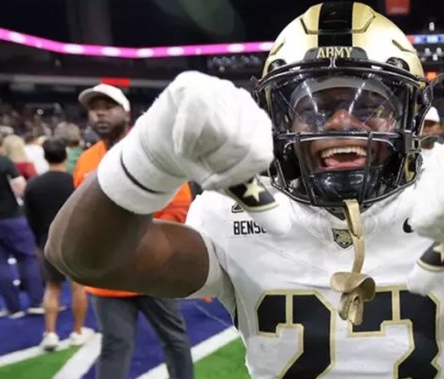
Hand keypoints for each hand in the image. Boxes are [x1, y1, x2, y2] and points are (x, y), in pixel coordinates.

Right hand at [135, 71, 273, 191]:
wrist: (162, 143)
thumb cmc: (200, 158)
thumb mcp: (228, 180)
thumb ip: (254, 198)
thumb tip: (281, 228)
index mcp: (258, 124)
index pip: (260, 154)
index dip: (236, 175)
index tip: (215, 183)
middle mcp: (244, 102)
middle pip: (241, 143)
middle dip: (216, 165)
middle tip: (200, 166)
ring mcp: (220, 89)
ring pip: (220, 132)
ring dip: (200, 152)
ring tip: (191, 151)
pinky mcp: (193, 84)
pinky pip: (196, 118)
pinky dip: (185, 140)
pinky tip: (180, 142)